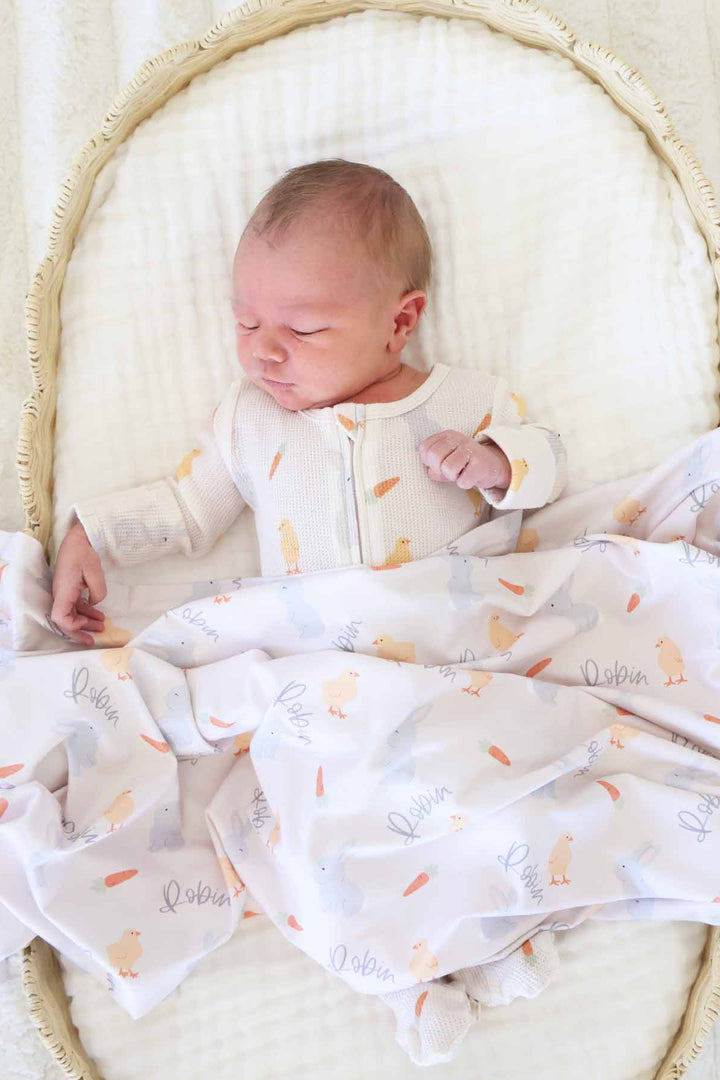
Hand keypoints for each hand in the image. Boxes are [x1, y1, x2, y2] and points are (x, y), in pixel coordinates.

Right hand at [51, 522, 106, 644]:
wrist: (78, 539)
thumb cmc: (83, 553)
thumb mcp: (95, 572)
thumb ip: (97, 591)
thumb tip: (94, 603)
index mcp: (64, 591)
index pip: (59, 617)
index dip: (71, 626)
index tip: (86, 626)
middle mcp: (61, 594)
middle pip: (65, 620)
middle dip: (80, 631)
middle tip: (94, 639)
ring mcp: (64, 592)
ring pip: (72, 614)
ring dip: (86, 621)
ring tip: (102, 626)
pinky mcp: (70, 590)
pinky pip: (76, 606)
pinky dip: (86, 612)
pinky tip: (99, 614)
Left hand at [419, 430, 510, 490]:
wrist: (493, 464)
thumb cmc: (466, 462)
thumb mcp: (447, 459)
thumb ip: (434, 465)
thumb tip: (430, 472)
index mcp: (447, 436)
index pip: (425, 447)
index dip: (427, 461)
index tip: (438, 465)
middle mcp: (458, 439)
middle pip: (434, 456)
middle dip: (438, 469)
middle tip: (449, 471)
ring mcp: (471, 450)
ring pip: (448, 468)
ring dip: (453, 476)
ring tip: (460, 473)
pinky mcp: (480, 464)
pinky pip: (463, 480)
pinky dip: (464, 483)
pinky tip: (470, 477)